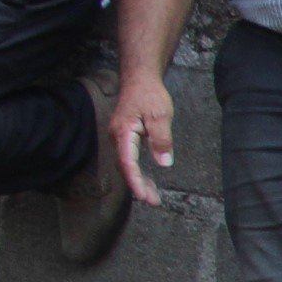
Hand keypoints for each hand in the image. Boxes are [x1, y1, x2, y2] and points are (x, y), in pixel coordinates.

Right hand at [108, 77, 174, 202]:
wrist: (139, 79)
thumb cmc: (149, 95)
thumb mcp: (160, 116)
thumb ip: (161, 139)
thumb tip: (163, 163)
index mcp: (124, 133)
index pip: (128, 163)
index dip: (135, 181)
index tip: (143, 196)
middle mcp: (117, 137)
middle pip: (126, 168)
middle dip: (138, 187)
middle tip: (153, 202)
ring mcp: (120, 138)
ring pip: (127, 165)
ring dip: (139, 181)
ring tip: (152, 197)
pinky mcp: (125, 137)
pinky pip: (129, 159)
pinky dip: (138, 172)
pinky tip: (147, 181)